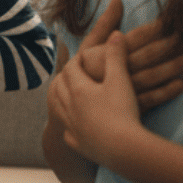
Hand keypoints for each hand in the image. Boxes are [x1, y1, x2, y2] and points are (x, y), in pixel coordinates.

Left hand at [48, 30, 148, 166]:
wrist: (123, 149)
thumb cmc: (122, 111)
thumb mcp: (121, 80)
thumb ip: (117, 56)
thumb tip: (115, 34)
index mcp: (77, 89)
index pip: (70, 69)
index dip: (76, 62)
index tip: (81, 58)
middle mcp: (68, 107)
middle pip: (60, 87)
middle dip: (66, 79)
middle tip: (71, 74)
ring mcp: (71, 127)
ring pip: (60, 109)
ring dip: (63, 100)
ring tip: (68, 97)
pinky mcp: (77, 144)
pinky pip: (68, 133)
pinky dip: (70, 127)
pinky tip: (75, 129)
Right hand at [71, 0, 182, 111]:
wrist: (73, 107)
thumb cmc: (84, 72)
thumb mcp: (88, 47)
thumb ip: (104, 24)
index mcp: (103, 55)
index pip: (133, 39)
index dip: (153, 29)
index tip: (171, 19)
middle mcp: (112, 72)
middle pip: (145, 56)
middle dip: (168, 44)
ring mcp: (121, 91)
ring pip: (151, 76)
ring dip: (173, 67)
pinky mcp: (127, 106)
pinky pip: (150, 99)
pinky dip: (166, 92)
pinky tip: (181, 83)